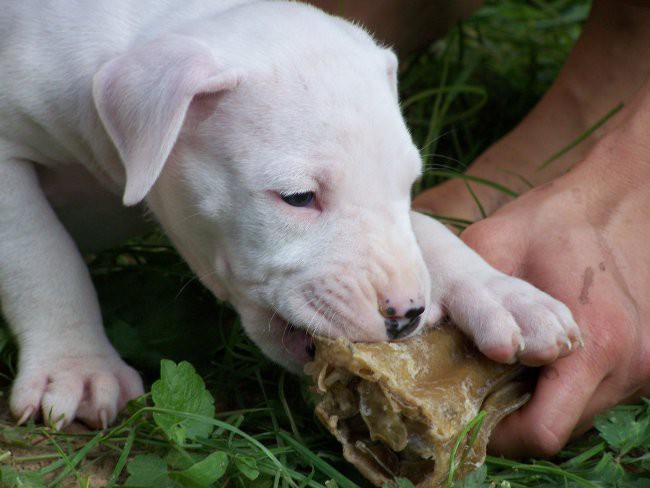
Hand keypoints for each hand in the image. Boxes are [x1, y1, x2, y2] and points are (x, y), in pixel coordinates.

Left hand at [458, 119, 649, 455]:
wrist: (619, 196)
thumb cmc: (555, 221)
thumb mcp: (497, 247)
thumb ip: (471, 297)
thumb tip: (421, 330)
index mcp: (595, 346)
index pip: (543, 430)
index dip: (499, 433)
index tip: (468, 414)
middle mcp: (628, 366)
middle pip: (560, 427)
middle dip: (515, 418)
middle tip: (479, 392)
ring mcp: (644, 365)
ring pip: (579, 412)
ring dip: (541, 400)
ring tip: (507, 370)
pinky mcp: (646, 357)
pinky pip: (596, 392)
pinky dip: (565, 385)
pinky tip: (540, 357)